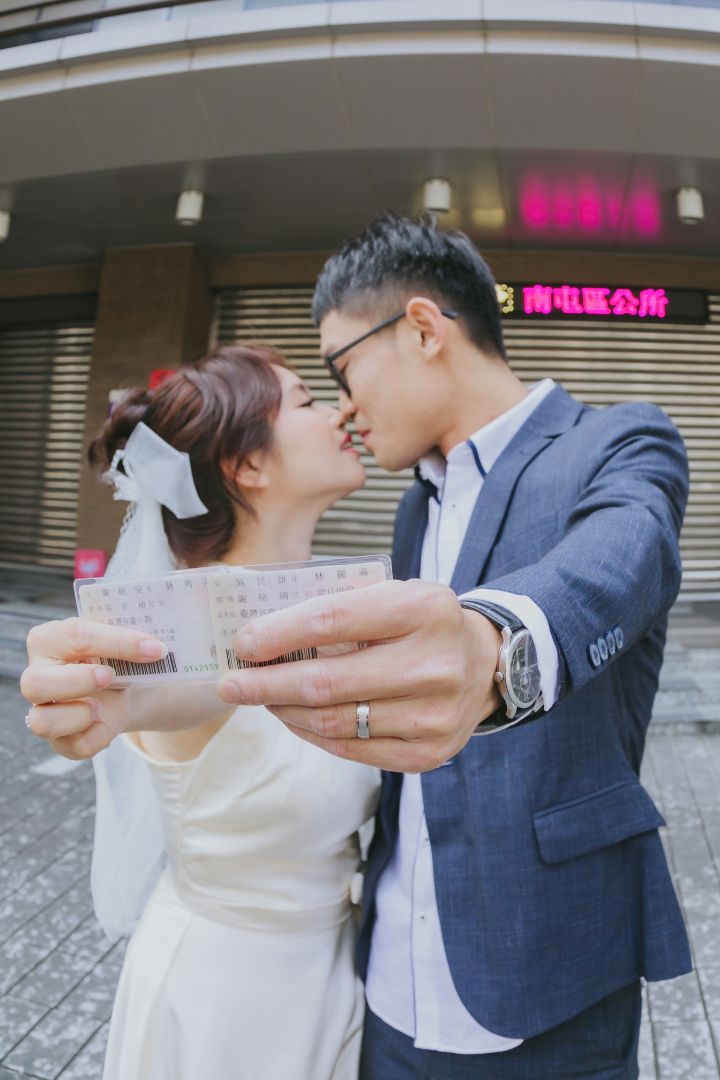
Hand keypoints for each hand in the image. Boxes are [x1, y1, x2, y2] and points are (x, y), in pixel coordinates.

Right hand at [20, 618, 166, 759]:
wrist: (118, 686)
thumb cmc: (110, 655)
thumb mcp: (118, 641)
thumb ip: (130, 639)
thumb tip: (154, 647)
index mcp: (48, 640)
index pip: (75, 635)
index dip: (117, 642)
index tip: (154, 648)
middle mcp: (36, 676)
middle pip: (34, 683)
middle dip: (78, 681)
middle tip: (110, 676)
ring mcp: (44, 711)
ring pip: (42, 722)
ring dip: (78, 715)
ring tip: (101, 706)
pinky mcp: (61, 740)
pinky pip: (74, 746)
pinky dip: (98, 737)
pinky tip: (107, 722)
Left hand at [217, 580, 502, 771]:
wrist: (484, 664)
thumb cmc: (422, 623)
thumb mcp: (393, 595)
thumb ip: (337, 609)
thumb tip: (262, 636)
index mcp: (423, 608)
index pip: (332, 620)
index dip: (278, 634)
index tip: (243, 643)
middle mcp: (434, 664)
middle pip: (326, 682)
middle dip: (266, 684)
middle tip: (232, 684)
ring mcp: (433, 714)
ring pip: (333, 722)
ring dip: (285, 710)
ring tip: (262, 697)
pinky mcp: (427, 753)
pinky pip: (350, 749)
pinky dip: (313, 733)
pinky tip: (296, 717)